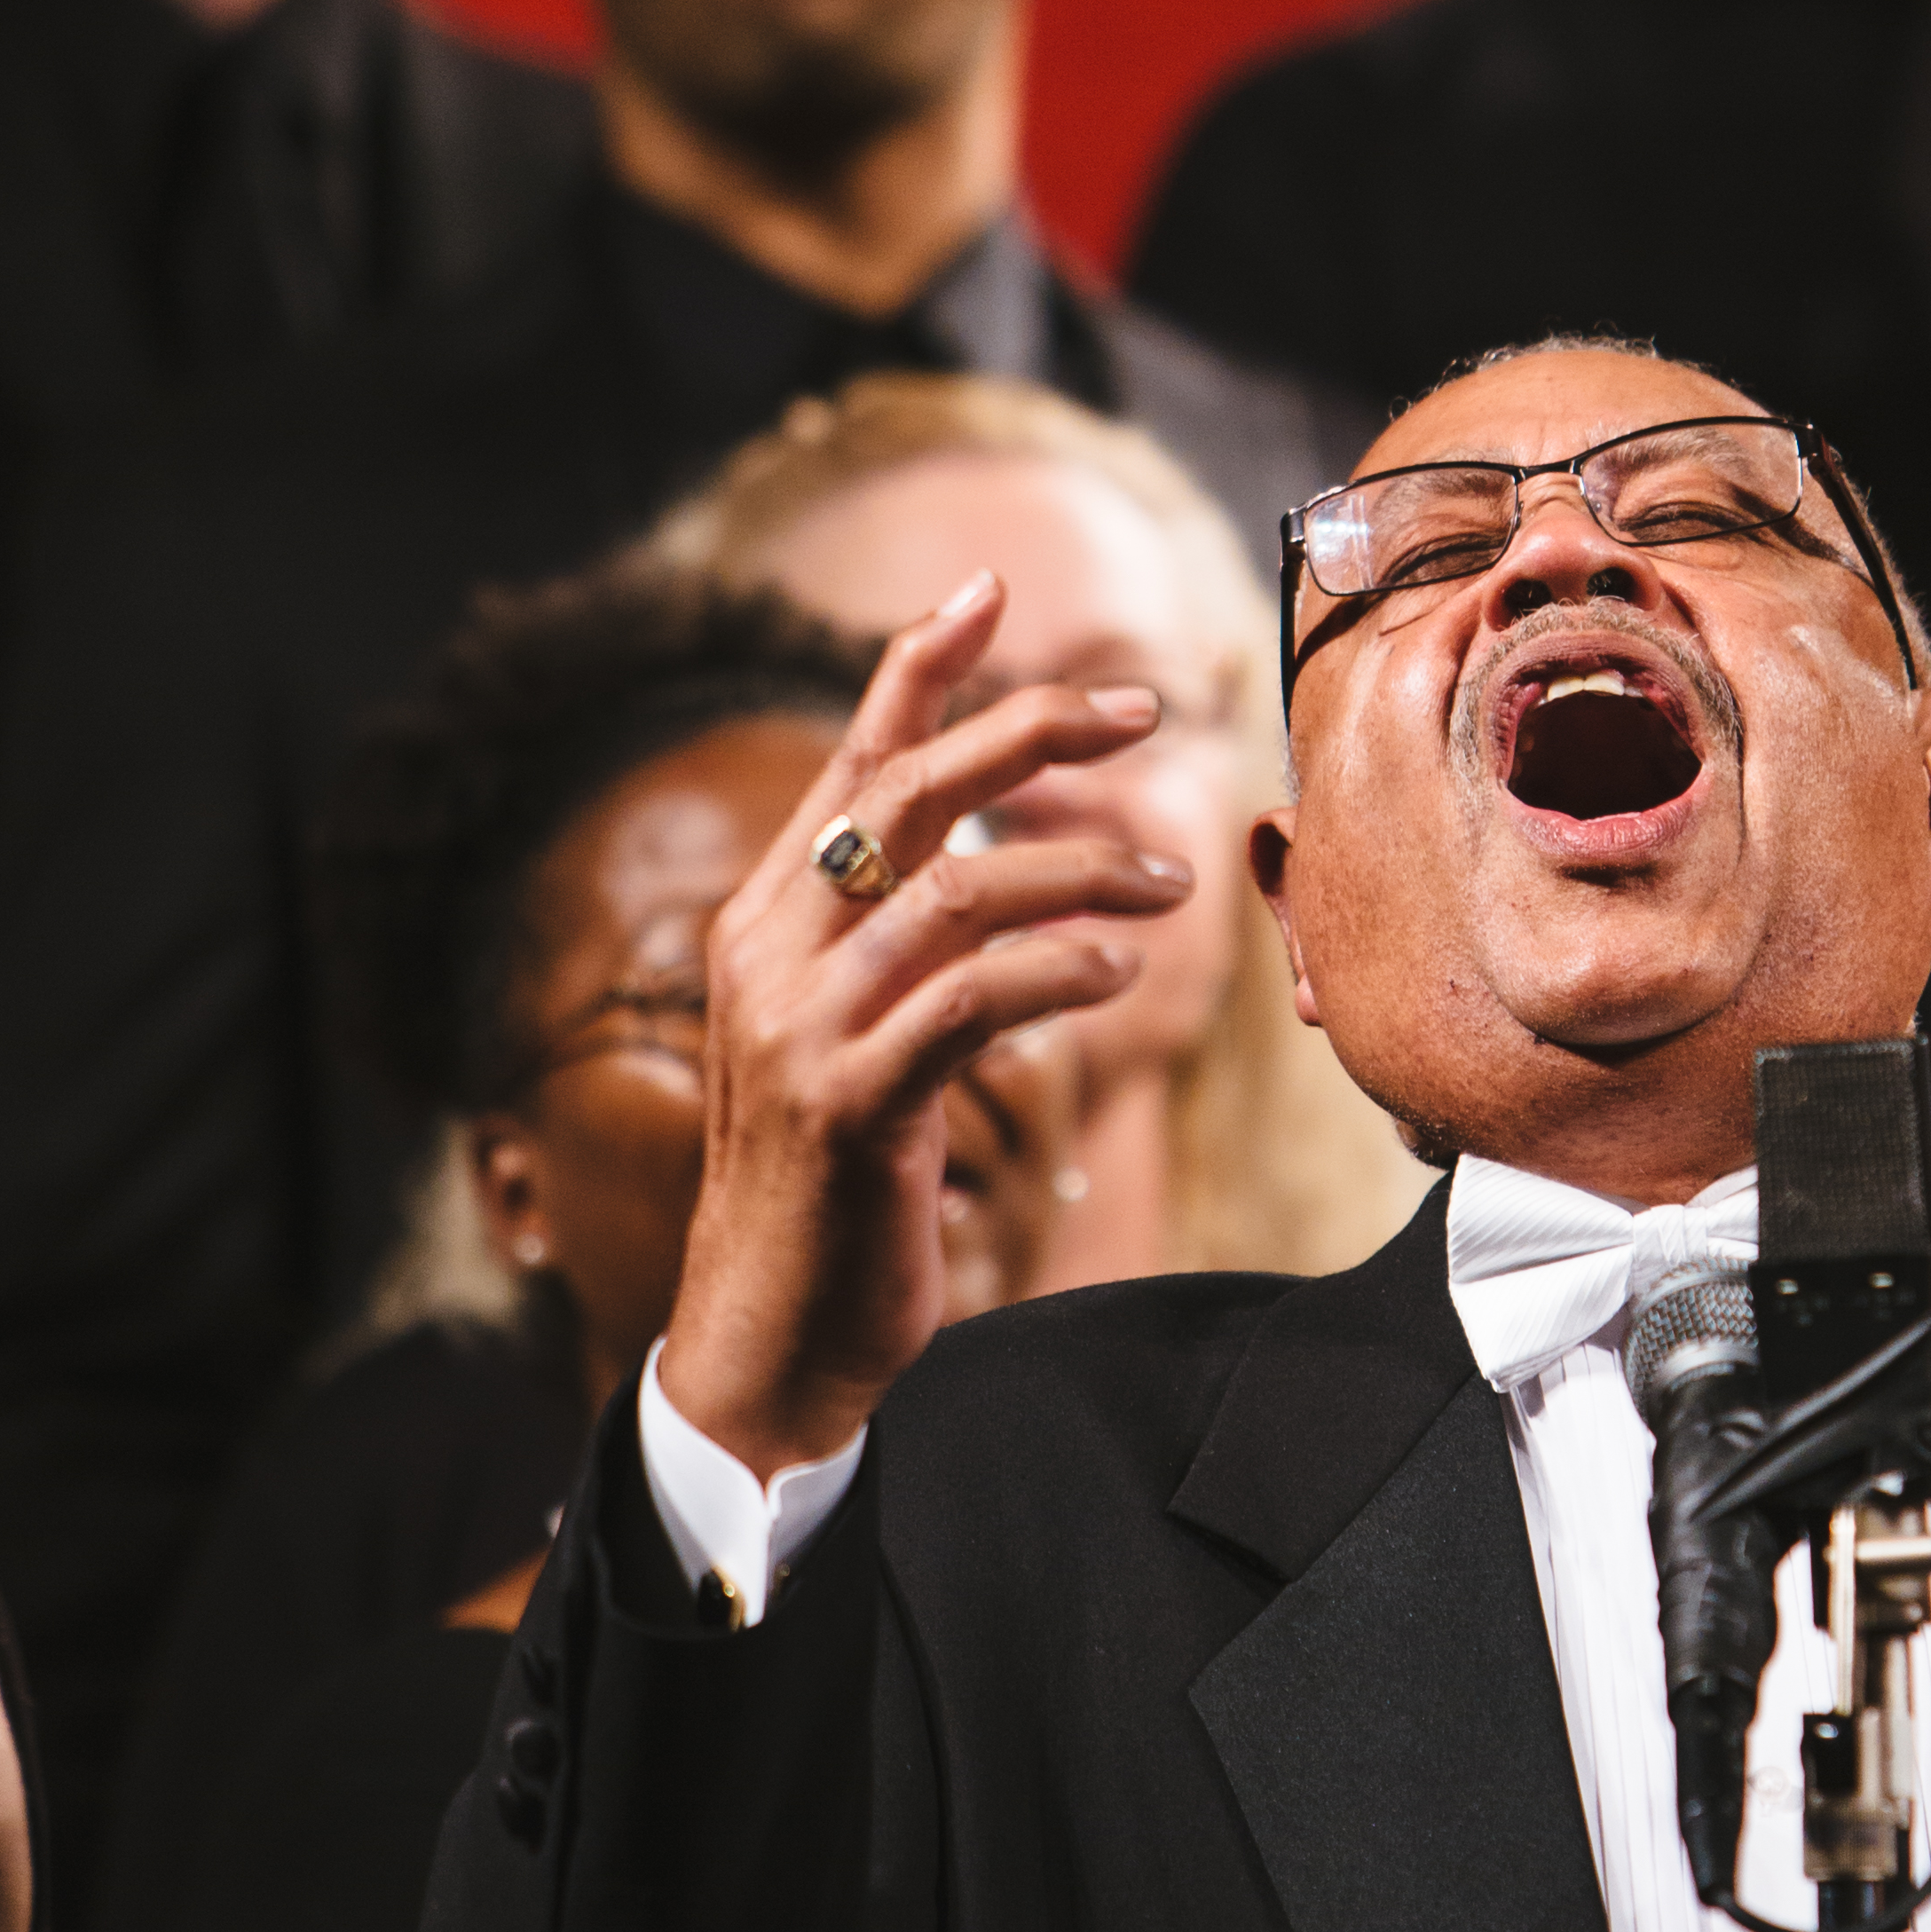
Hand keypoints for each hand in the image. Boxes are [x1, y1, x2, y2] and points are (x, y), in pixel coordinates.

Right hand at [657, 572, 1190, 1476]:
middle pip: (907, 794)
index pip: (850, 760)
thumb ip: (898, 946)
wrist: (764, 1343)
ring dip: (1081, 870)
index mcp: (767, 921)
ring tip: (1166, 882)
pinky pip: (973, 1002)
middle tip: (1138, 708)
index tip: (989, 587)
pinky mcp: (850, 1105)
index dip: (919, 666)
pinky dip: (1059, 973)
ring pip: (957, 891)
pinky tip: (1118, 980)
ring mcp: (801, 1027)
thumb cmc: (832, 1190)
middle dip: (1027, 730)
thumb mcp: (854, 1039)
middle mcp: (769, 953)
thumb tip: (990, 866)